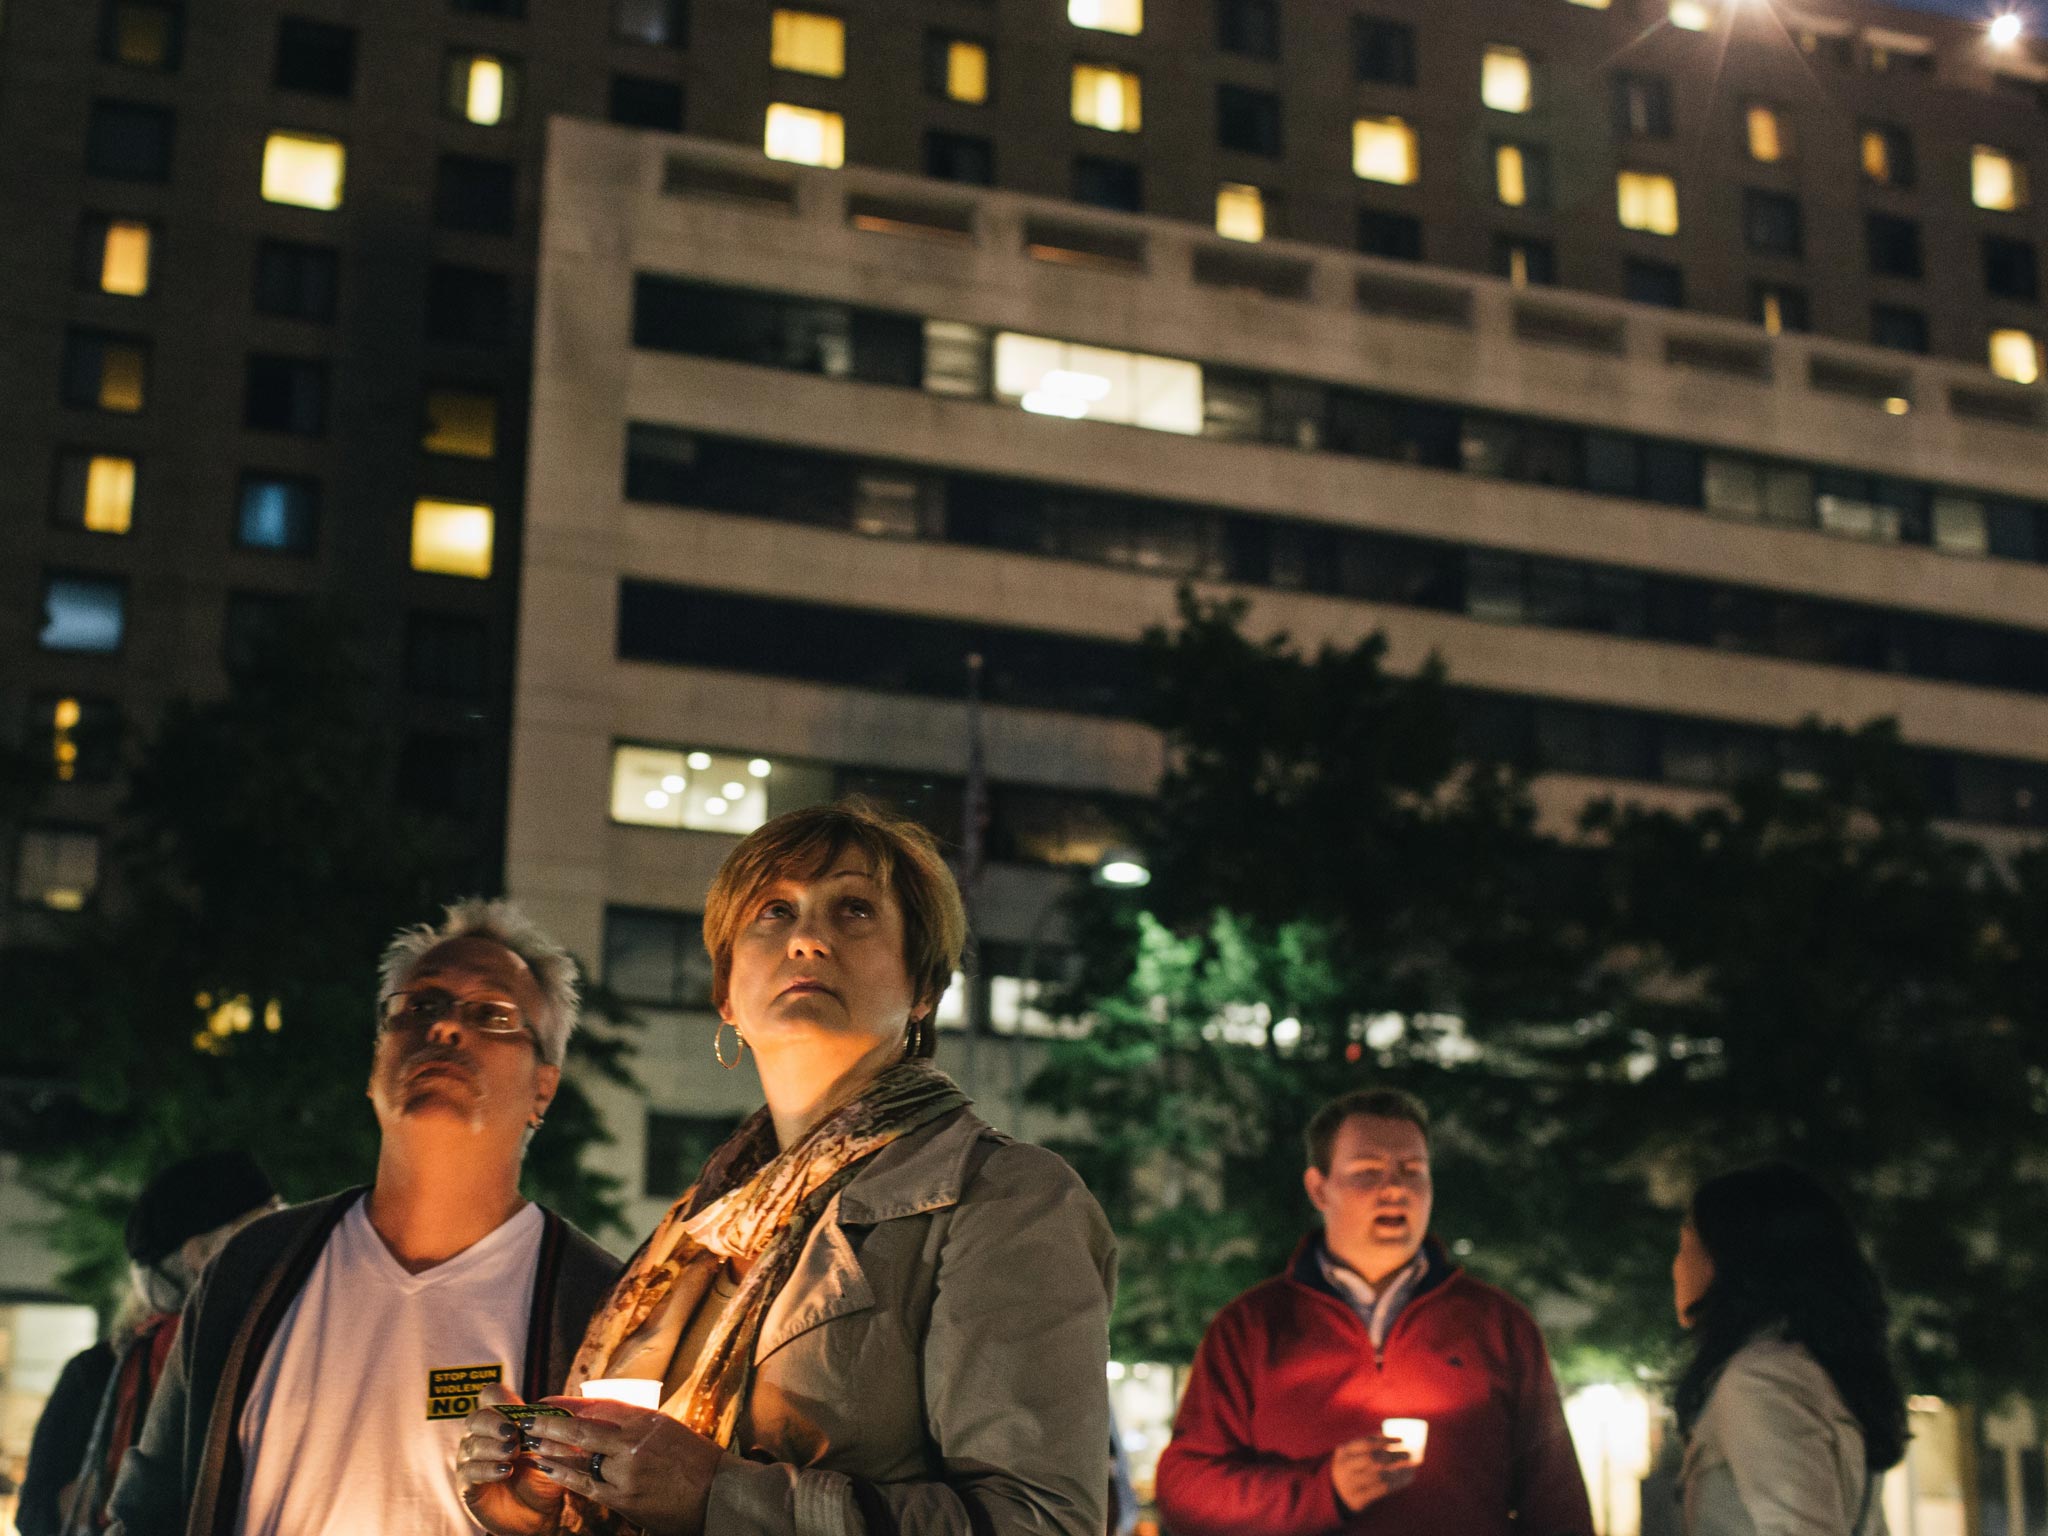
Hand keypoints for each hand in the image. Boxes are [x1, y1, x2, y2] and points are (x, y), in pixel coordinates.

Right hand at [456, 1384, 568, 1535]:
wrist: (538, 1513)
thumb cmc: (543, 1475)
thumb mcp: (551, 1449)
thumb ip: (548, 1429)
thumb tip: (550, 1407)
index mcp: (500, 1420)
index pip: (490, 1396)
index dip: (501, 1398)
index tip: (519, 1411)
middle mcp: (481, 1436)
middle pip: (476, 1418)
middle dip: (494, 1423)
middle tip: (513, 1433)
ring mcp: (471, 1460)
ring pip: (472, 1444)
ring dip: (494, 1446)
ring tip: (513, 1453)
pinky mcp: (467, 1484)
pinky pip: (470, 1470)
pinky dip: (488, 1469)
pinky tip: (505, 1471)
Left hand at [525, 1397, 725, 1535]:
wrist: (720, 1495)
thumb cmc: (696, 1460)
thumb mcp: (666, 1428)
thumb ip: (633, 1421)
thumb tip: (597, 1414)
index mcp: (646, 1421)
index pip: (598, 1406)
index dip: (567, 1404)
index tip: (545, 1400)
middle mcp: (634, 1443)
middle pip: (582, 1430)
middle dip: (550, 1424)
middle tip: (526, 1420)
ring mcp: (627, 1473)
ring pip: (579, 1459)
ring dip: (551, 1450)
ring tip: (530, 1443)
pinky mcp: (625, 1500)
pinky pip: (586, 1485)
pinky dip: (564, 1475)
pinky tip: (548, 1469)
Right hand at [1330, 1435, 1417, 1516]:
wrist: (1336, 1495)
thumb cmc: (1351, 1467)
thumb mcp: (1353, 1453)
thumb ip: (1368, 1443)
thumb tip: (1389, 1434)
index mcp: (1343, 1452)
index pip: (1366, 1443)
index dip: (1385, 1440)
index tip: (1401, 1440)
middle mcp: (1345, 1468)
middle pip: (1373, 1459)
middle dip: (1393, 1456)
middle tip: (1408, 1454)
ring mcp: (1350, 1485)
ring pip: (1380, 1476)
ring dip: (1400, 1471)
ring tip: (1412, 1466)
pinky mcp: (1358, 1499)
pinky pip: (1382, 1490)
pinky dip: (1398, 1483)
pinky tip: (1407, 1478)